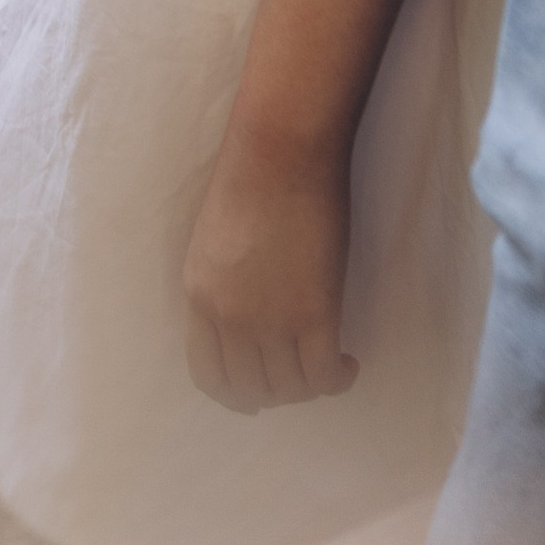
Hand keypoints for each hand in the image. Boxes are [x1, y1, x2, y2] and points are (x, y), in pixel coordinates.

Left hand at [182, 126, 358, 411]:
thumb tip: (246, 320)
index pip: (207, 375)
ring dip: (310, 387)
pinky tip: (347, 363)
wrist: (279, 150)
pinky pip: (322, 376)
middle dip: (278, 393)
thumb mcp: (215, 242)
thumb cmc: (250, 180)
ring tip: (328, 365)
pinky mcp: (313, 314)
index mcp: (197, 295)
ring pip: (290, 390)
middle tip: (301, 374)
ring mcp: (269, 319)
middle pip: (252, 390)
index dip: (235, 394)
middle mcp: (228, 317)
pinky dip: (337, 379)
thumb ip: (224, 287)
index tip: (257, 394)